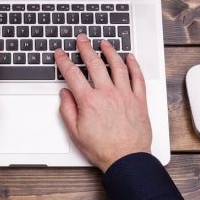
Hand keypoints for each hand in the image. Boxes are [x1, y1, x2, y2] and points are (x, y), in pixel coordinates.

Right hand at [55, 34, 152, 172]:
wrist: (127, 160)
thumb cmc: (103, 149)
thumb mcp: (75, 132)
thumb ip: (67, 110)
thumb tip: (65, 94)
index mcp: (89, 101)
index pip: (72, 74)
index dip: (64, 61)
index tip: (60, 54)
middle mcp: (107, 94)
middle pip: (94, 63)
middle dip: (85, 48)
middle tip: (82, 39)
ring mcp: (125, 95)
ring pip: (117, 66)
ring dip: (110, 51)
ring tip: (104, 43)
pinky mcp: (139, 100)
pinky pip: (137, 77)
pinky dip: (134, 65)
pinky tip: (130, 58)